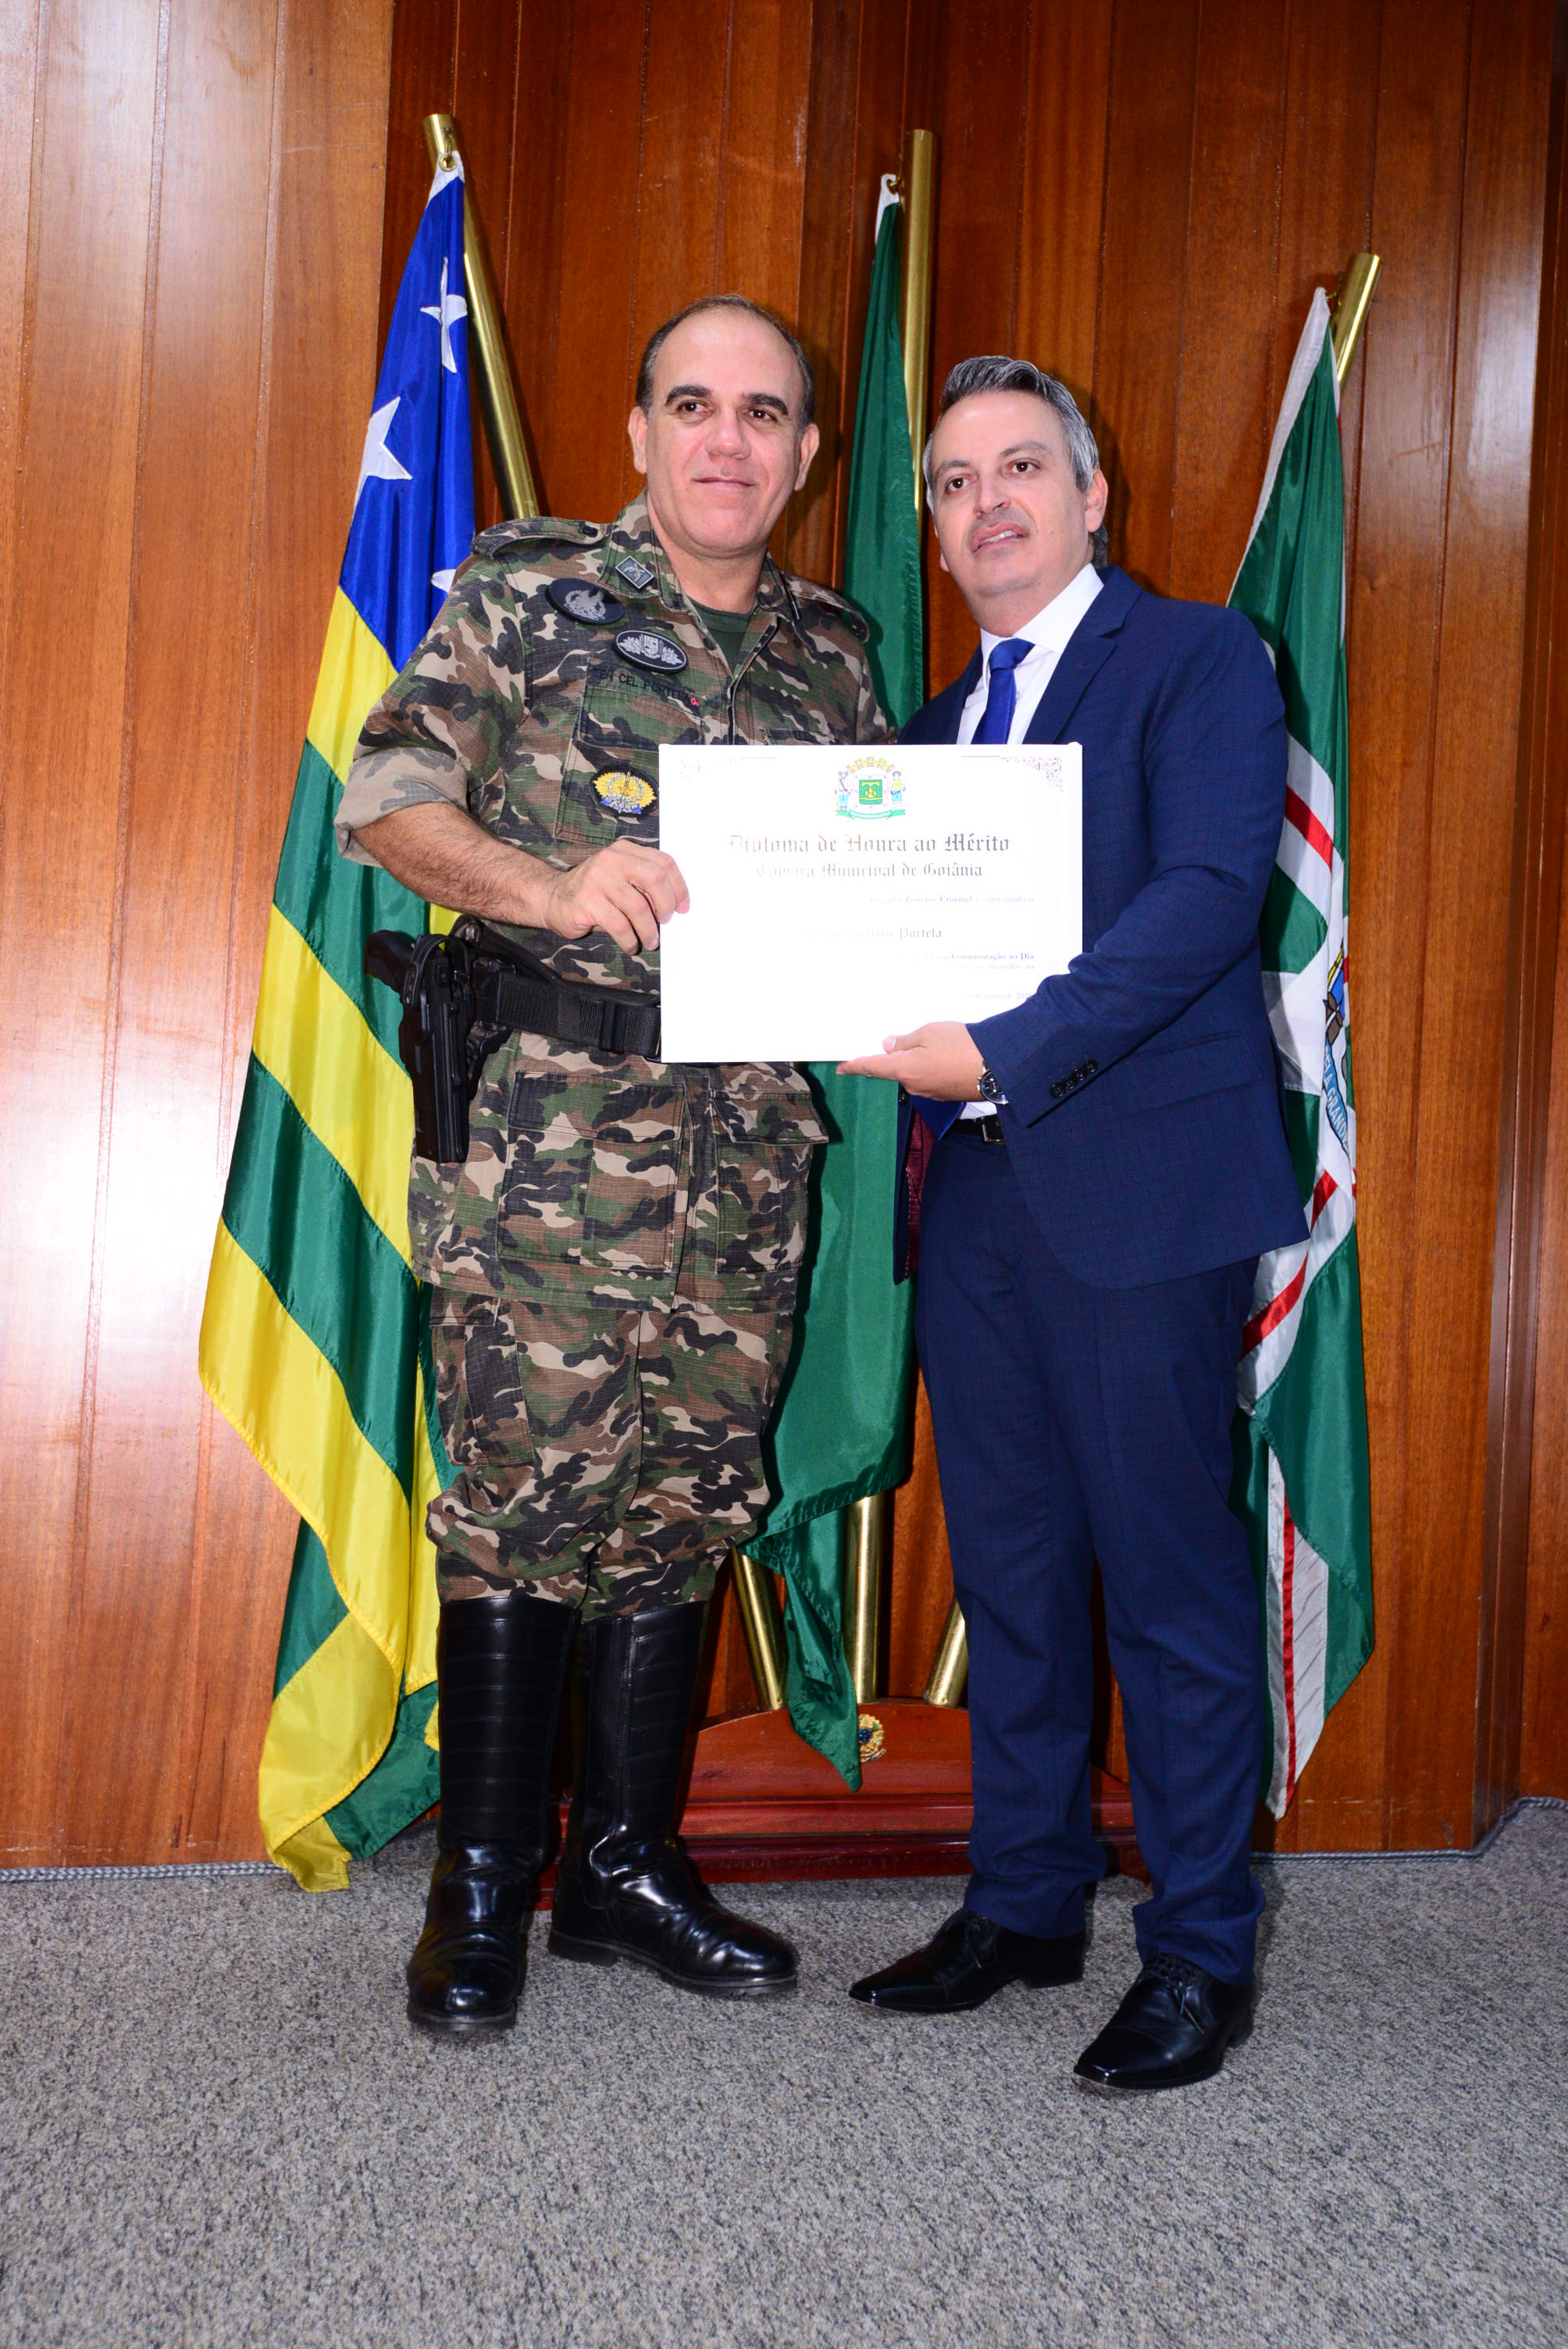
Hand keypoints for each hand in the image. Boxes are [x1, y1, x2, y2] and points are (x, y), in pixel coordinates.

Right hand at [536, 839, 689, 952]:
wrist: (552, 898)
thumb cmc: (594, 892)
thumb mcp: (619, 878)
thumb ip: (642, 883)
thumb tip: (674, 907)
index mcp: (624, 851)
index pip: (663, 862)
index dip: (679, 887)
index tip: (683, 908)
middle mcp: (611, 860)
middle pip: (654, 878)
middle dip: (666, 905)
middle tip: (666, 921)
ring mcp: (597, 879)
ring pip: (638, 907)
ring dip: (649, 929)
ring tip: (651, 940)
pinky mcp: (586, 901)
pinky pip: (619, 925)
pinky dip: (630, 940)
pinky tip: (631, 945)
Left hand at [838, 1021, 985, 1098]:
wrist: (998, 1068)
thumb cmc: (962, 1045)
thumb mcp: (929, 1033)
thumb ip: (905, 1041)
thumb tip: (888, 1047)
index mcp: (905, 1069)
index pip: (872, 1067)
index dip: (855, 1065)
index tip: (841, 1067)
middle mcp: (914, 1086)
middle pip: (896, 1070)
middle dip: (896, 1056)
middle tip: (902, 1038)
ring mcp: (930, 1093)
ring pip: (914, 1073)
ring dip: (917, 1060)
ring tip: (936, 1042)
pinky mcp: (945, 1094)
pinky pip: (930, 1078)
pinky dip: (932, 1067)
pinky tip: (946, 1055)